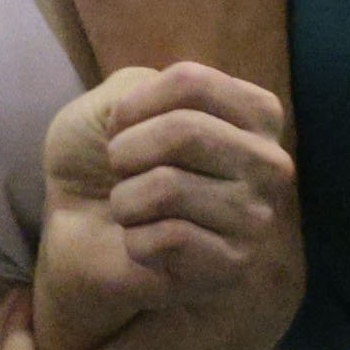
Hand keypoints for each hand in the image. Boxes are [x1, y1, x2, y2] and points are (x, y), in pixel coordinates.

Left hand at [28, 61, 294, 349]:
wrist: (79, 233)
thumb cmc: (102, 161)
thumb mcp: (112, 102)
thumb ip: (143, 86)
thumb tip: (176, 122)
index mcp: (256, 114)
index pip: (191, 83)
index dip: (132, 107)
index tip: (120, 130)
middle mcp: (270, 163)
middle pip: (184, 131)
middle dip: (126, 153)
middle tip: (123, 174)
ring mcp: (258, 217)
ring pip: (169, 188)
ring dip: (127, 200)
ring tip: (134, 210)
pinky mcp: (235, 266)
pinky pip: (169, 239)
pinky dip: (135, 241)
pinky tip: (144, 247)